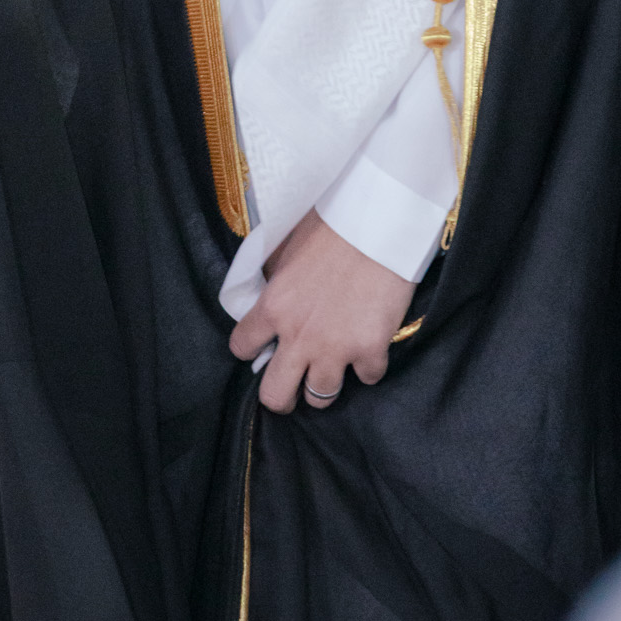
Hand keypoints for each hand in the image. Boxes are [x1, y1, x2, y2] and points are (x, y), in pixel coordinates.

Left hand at [228, 208, 414, 413]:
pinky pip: (367, 379)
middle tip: (292, 384)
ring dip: (324, 385)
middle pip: (275, 396)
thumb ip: (273, 277)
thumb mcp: (287, 247)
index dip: (251, 348)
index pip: (242, 346)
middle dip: (282, 396)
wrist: (379, 222)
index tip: (262, 346)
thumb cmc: (331, 225)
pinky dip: (368, 367)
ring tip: (331, 369)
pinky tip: (369, 349)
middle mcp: (299, 335)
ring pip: (319, 399)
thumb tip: (265, 289)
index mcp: (274, 306)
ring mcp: (336, 348)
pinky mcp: (371, 350)